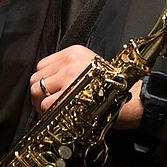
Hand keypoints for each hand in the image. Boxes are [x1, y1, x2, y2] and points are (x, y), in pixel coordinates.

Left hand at [29, 46, 143, 130]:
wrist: (129, 101)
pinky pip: (46, 104)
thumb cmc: (111, 88)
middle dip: (39, 93)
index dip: (44, 80)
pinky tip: (58, 114)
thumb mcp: (91, 67)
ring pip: (38, 90)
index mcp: (74, 52)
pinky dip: (48, 112)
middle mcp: (70, 62)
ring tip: (51, 109)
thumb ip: (69, 68)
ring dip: (41, 103)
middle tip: (47, 103)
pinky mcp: (68, 95)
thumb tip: (48, 81)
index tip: (48, 90)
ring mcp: (68, 78)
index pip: (43, 64)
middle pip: (37, 77)